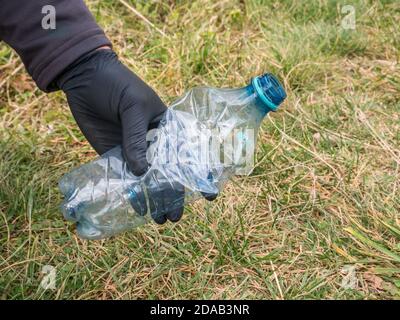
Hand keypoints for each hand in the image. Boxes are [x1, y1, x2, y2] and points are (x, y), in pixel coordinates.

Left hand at [56, 49, 215, 223]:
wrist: (85, 77)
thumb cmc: (117, 85)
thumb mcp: (133, 107)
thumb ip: (136, 139)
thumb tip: (141, 172)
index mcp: (166, 127)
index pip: (187, 153)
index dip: (198, 174)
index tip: (208, 195)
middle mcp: (154, 142)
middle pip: (167, 173)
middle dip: (172, 195)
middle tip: (174, 217)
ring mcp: (134, 150)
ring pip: (148, 180)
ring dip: (154, 199)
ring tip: (159, 220)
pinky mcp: (114, 155)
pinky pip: (125, 178)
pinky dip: (131, 194)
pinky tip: (138, 210)